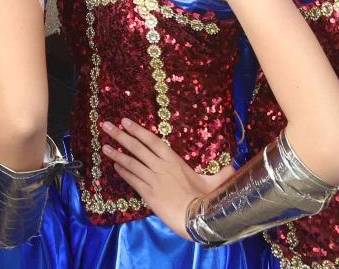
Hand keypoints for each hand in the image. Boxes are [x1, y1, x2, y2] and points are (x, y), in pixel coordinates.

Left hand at [100, 119, 228, 240]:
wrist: (196, 218)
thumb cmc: (206, 199)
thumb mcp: (215, 182)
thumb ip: (222, 172)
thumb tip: (234, 166)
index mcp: (174, 159)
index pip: (151, 140)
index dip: (137, 130)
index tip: (124, 121)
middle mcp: (160, 166)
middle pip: (136, 147)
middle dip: (119, 135)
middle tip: (105, 126)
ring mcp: (152, 179)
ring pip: (130, 162)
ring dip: (116, 154)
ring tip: (104, 147)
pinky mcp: (147, 193)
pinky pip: (131, 180)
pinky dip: (122, 172)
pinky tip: (115, 167)